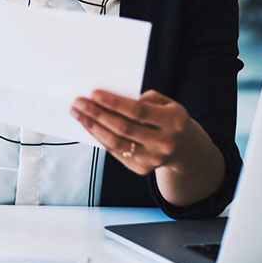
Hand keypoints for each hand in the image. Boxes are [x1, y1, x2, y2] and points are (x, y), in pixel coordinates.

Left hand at [70, 89, 224, 205]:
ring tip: (77, 113)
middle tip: (78, 102)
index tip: (93, 93)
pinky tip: (88, 126)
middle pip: (123, 128)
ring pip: (115, 142)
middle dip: (97, 114)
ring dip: (92, 127)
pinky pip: (115, 151)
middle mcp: (165, 143)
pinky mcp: (142, 169)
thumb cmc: (169, 118)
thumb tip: (110, 100)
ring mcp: (153, 159)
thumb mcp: (166, 103)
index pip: (138, 111)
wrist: (183, 148)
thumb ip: (143, 99)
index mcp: (174, 122)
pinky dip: (99, 137)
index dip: (114, 103)